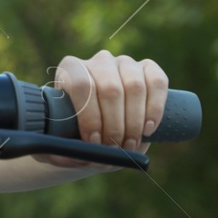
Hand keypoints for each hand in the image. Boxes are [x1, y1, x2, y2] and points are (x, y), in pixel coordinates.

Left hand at [32, 51, 169, 169]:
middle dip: (114, 124)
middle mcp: (98, 61)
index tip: (92, 142)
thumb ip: (61, 152)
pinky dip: (155, 108)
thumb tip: (79, 156)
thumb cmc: (74, 137)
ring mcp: (125, 63)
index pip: (81, 85)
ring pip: (134, 86)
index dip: (89, 116)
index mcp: (71, 70)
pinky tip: (148, 129)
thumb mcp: (59, 144)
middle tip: (113, 149)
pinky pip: (157, 82)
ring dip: (134, 122)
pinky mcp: (148, 69)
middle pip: (110, 88)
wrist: (97, 132)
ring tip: (129, 145)